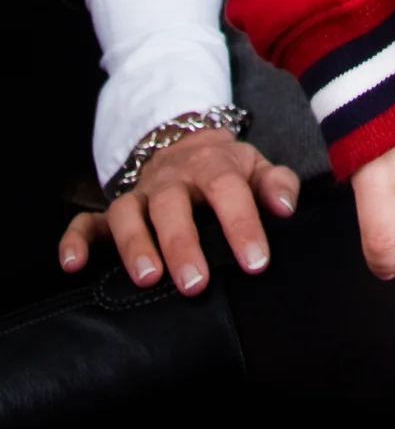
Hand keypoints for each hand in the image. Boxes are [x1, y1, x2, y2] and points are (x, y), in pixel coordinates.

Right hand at [58, 129, 298, 293]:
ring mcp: (138, 195)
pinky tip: (73, 266)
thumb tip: (287, 208)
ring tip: (147, 279)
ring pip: (127, 213)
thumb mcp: (257, 168)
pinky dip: (75, 240)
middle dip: (182, 244)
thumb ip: (277, 184)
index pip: (228, 191)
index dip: (243, 226)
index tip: (256, 263)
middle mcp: (171, 180)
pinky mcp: (109, 211)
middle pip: (172, 205)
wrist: (184, 144)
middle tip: (197, 284)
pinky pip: (86, 223)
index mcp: (212, 166)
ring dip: (135, 245)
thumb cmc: (227, 170)